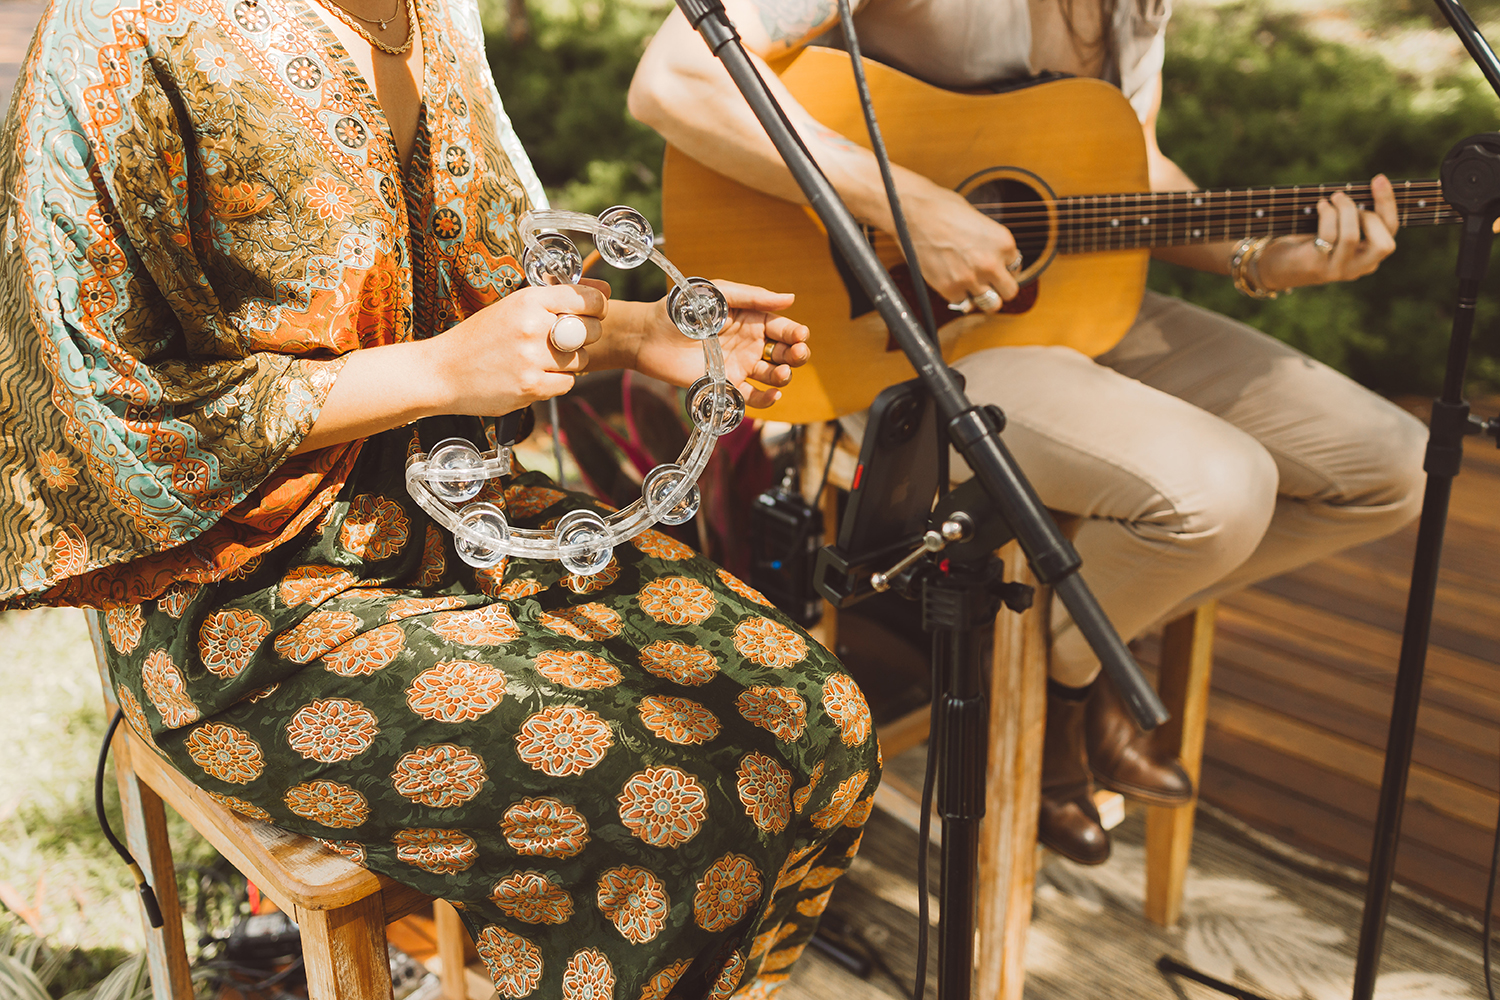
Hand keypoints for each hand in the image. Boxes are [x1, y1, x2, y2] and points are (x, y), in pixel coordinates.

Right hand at [423, 280, 608, 414]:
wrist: (443, 372)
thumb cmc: (479, 338)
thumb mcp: (513, 307)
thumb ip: (557, 298)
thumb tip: (605, 290)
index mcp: (528, 300)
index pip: (586, 299)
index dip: (597, 307)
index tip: (593, 313)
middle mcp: (533, 327)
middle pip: (590, 331)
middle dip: (584, 336)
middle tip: (564, 340)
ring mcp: (532, 359)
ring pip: (581, 360)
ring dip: (569, 362)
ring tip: (543, 359)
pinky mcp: (531, 387)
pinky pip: (567, 383)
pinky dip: (556, 382)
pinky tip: (536, 376)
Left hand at [635, 279, 809, 408]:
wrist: (650, 335)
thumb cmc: (683, 308)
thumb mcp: (720, 294)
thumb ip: (753, 297)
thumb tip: (791, 298)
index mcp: (752, 320)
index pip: (783, 328)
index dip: (796, 333)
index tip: (800, 336)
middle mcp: (750, 344)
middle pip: (785, 353)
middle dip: (797, 355)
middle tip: (797, 354)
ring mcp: (739, 365)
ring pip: (773, 375)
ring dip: (783, 376)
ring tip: (781, 373)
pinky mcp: (726, 385)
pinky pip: (752, 397)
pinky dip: (766, 400)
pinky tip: (773, 394)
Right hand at [905, 183, 1022, 311]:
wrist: (912, 213)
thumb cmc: (942, 208)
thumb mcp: (978, 220)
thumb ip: (990, 243)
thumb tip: (993, 258)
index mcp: (1004, 242)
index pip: (1016, 268)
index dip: (1003, 268)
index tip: (992, 266)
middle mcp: (991, 263)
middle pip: (1010, 292)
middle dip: (999, 288)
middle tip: (987, 283)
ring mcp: (971, 279)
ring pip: (991, 305)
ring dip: (982, 297)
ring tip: (970, 287)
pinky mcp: (950, 289)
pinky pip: (963, 304)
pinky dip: (958, 297)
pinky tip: (951, 283)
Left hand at [1256, 175, 1398, 292]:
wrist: (1276, 267)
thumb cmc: (1310, 241)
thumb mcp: (1338, 230)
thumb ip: (1356, 216)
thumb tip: (1373, 184)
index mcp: (1369, 258)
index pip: (1390, 231)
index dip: (1388, 203)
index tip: (1379, 179)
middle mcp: (1358, 268)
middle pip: (1383, 244)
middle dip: (1370, 214)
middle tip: (1347, 200)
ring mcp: (1337, 270)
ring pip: (1352, 236)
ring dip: (1345, 210)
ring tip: (1334, 197)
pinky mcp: (1316, 266)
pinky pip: (1329, 236)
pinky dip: (1327, 214)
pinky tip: (1321, 206)